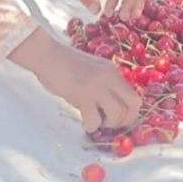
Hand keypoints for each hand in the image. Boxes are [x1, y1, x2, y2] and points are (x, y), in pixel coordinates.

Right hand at [9, 28, 141, 131]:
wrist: (47, 55)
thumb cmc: (64, 65)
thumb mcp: (93, 71)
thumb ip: (104, 86)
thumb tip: (109, 109)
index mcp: (113, 72)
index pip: (135, 96)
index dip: (131, 113)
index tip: (120, 120)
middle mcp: (110, 77)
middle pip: (133, 105)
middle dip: (125, 121)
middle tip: (109, 124)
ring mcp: (98, 85)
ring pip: (117, 114)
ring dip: (107, 124)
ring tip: (95, 121)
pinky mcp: (83, 94)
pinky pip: (95, 119)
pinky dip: (90, 125)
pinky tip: (83, 122)